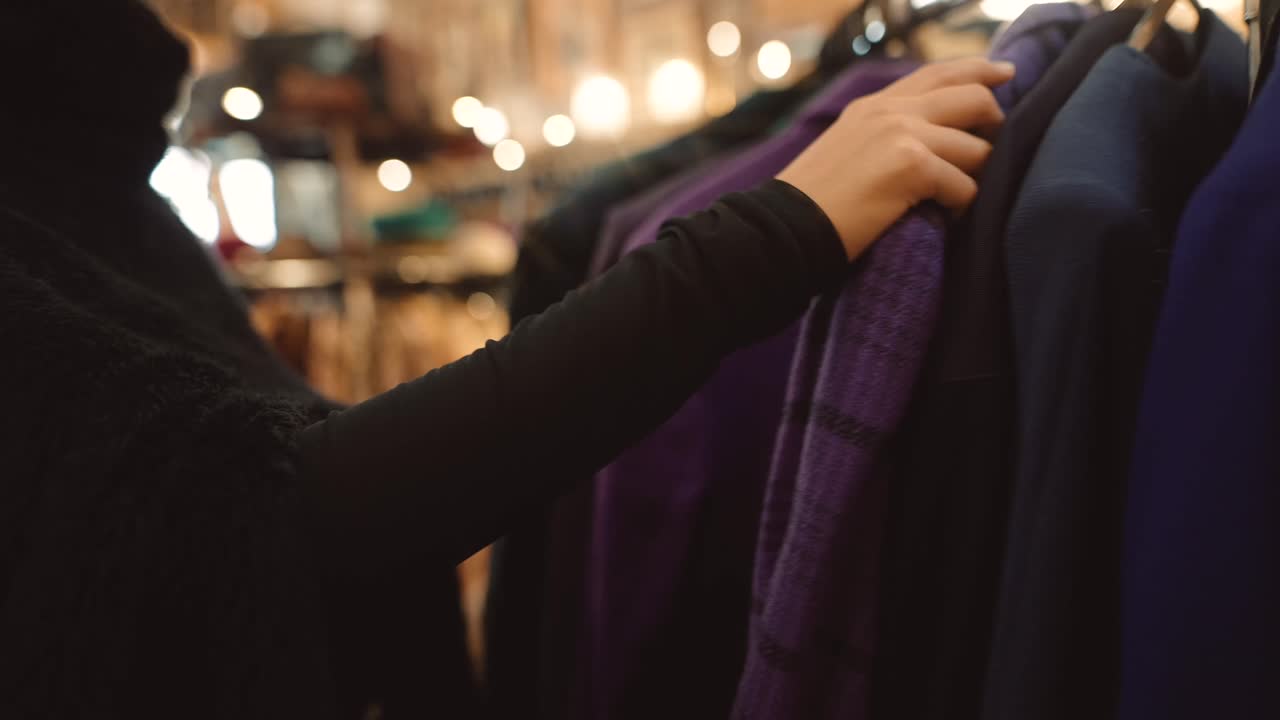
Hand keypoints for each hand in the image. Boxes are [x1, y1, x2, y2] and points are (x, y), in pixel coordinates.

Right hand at [777, 58, 1013, 260]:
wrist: (787, 227)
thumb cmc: (816, 202)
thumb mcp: (848, 147)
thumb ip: (887, 131)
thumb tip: (936, 137)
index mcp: (874, 105)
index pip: (938, 73)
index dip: (978, 70)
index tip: (1005, 72)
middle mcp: (891, 111)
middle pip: (972, 98)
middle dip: (995, 124)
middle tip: (995, 148)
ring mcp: (903, 134)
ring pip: (977, 149)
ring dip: (973, 179)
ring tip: (952, 200)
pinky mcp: (913, 167)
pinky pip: (965, 186)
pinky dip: (960, 208)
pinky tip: (943, 218)